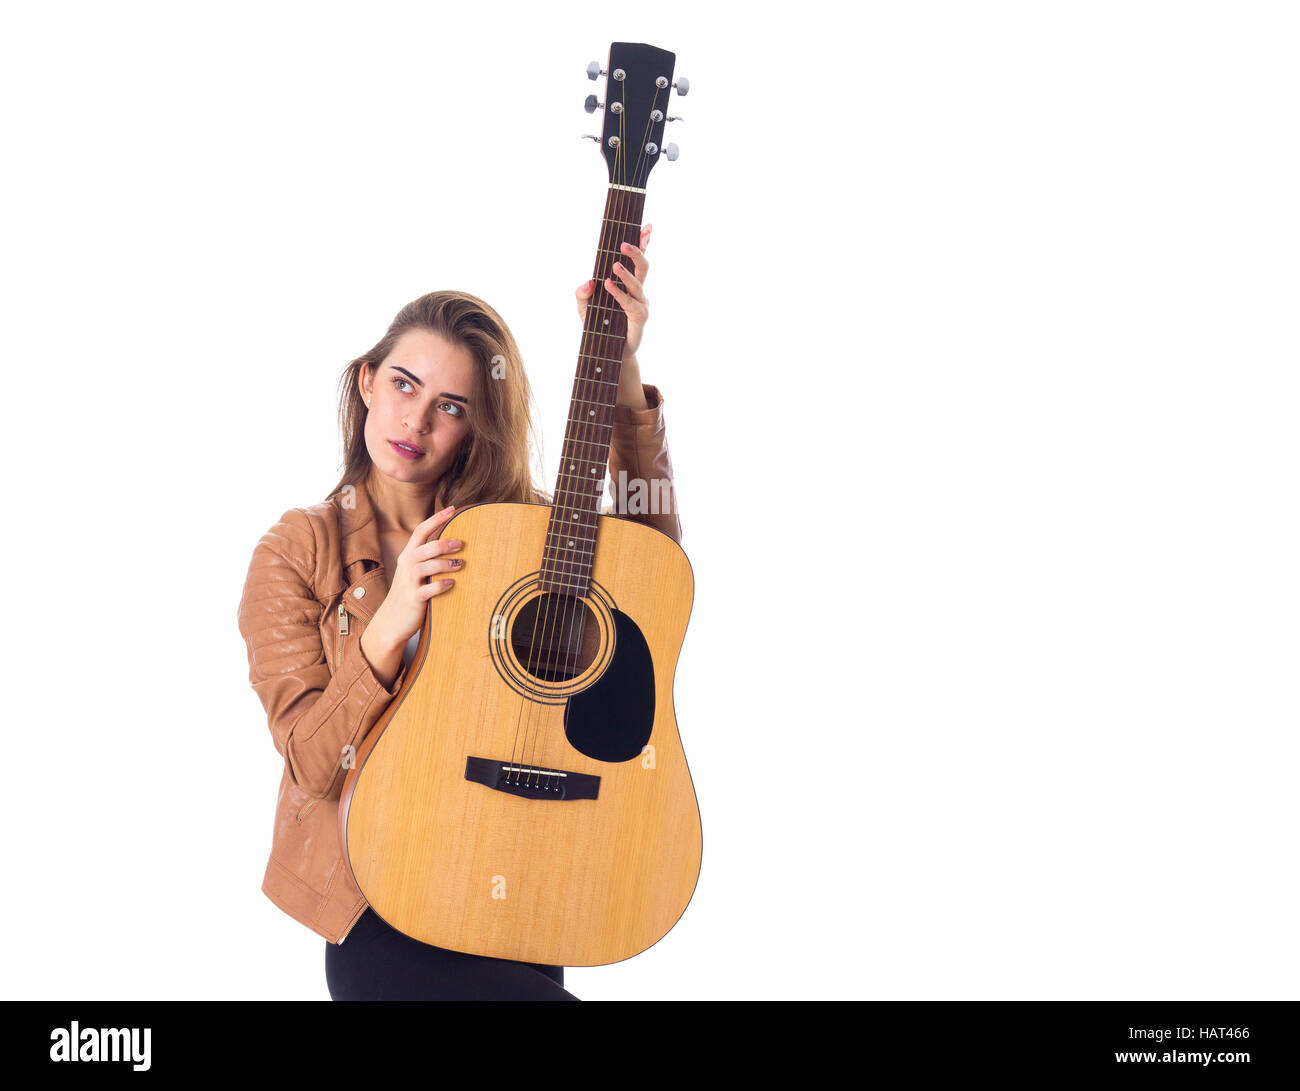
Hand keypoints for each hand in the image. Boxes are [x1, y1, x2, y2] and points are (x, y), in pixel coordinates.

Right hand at [361, 506, 463, 685]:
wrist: (391, 621)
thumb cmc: (409, 592)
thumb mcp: (415, 572)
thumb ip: (429, 558)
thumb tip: (454, 543)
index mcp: (409, 556)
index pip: (421, 531)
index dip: (436, 519)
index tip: (453, 509)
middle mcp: (407, 566)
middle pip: (425, 547)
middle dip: (444, 543)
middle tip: (461, 544)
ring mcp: (409, 582)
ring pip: (427, 566)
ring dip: (445, 563)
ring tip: (460, 564)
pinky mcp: (414, 599)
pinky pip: (428, 590)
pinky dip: (440, 585)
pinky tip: (451, 583)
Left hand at [575, 223, 651, 357]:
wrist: (606, 353)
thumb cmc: (598, 327)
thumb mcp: (584, 308)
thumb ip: (582, 293)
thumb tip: (589, 280)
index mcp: (628, 284)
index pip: (637, 260)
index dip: (643, 243)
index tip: (647, 227)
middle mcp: (637, 292)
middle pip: (643, 267)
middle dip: (636, 252)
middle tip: (623, 244)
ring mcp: (640, 304)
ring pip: (638, 283)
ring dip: (626, 273)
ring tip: (614, 265)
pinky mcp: (639, 318)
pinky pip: (630, 302)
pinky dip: (619, 292)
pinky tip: (608, 285)